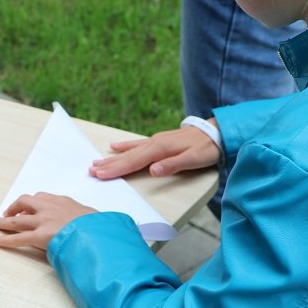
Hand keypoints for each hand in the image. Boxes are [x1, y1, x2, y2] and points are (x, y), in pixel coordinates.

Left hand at [0, 192, 96, 250]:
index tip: (30, 209)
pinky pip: (18, 238)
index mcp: (63, 202)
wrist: (98, 233)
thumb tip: (88, 222)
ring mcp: (43, 221)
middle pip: (26, 202)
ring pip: (17, 220)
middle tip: (9, 213)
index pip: (43, 198)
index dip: (33, 203)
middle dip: (15, 207)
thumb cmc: (99, 226)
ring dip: (4, 221)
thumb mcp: (92, 216)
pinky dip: (5, 240)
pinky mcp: (39, 236)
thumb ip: (84, 217)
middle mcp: (49, 208)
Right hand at [89, 123, 221, 179]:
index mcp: (160, 149)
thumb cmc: (207, 149)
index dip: (116, 170)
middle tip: (91, 170)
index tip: (100, 175)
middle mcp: (154, 143)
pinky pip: (136, 145)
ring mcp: (156, 141)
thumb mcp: (194, 160)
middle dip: (109, 164)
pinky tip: (115, 147)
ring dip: (113, 158)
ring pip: (129, 151)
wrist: (217, 133)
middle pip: (127, 157)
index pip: (133, 162)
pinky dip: (124, 147)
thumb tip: (152, 170)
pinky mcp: (159, 141)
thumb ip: (172, 165)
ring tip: (96, 161)